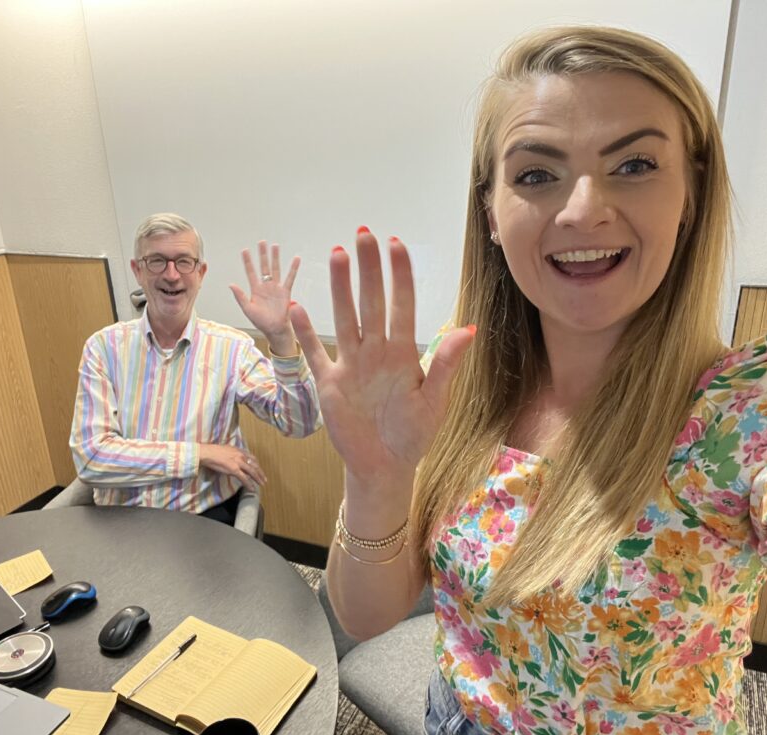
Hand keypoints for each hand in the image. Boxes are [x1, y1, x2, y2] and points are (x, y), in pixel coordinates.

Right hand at [198, 444, 266, 489]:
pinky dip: (249, 484)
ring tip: (261, 484)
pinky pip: (244, 478)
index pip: (252, 458)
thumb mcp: (227, 449)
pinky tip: (252, 488)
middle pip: (255, 465)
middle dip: (260, 473)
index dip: (257, 464)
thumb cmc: (213, 451)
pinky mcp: (234, 469)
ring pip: (252, 472)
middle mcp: (241, 456)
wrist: (208, 453)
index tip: (259, 469)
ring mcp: (238, 463)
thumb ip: (233, 453)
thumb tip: (234, 458)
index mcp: (239, 451)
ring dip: (258, 479)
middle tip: (264, 479)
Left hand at [230, 241, 299, 354]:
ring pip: (275, 269)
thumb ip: (240, 296)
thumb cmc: (261, 322)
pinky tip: (296, 259)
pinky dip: (293, 268)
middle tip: (262, 242)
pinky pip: (290, 278)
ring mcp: (276, 288)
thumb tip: (231, 284)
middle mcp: (266, 286)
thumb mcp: (247, 309)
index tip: (245, 250)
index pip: (251, 272)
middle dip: (262, 254)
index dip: (248, 261)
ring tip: (275, 246)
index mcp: (255, 290)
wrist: (275, 330)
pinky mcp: (286, 292)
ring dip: (275, 257)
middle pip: (264, 266)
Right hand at [289, 229, 474, 481]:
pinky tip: (297, 309)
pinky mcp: (329, 383)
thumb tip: (469, 329)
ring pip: (344, 317)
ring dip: (339, 287)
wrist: (384, 467)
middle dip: (368, 268)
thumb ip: (446, 365)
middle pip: (370, 302)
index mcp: (403, 354)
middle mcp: (375, 352)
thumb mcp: (434, 402)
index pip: (402, 305)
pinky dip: (306, 333)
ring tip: (335, 254)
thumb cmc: (413, 435)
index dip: (399, 275)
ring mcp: (350, 364)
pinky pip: (314, 353)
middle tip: (363, 234)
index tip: (396, 245)